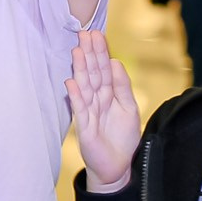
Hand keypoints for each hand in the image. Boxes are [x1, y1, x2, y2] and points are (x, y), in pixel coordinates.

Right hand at [65, 30, 141, 191]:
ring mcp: (88, 112)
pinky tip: (72, 82)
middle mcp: (96, 100)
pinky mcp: (84, 128)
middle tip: (85, 33)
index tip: (97, 34)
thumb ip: (122, 86)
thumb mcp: (129, 107)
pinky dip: (76, 96)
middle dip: (89, 54)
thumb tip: (116, 62)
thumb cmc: (123, 138)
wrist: (118, 166)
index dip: (101, 52)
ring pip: (84, 87)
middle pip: (92, 73)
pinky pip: (79, 109)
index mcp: (108, 94)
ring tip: (78, 51)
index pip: (104, 69)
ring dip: (81, 69)